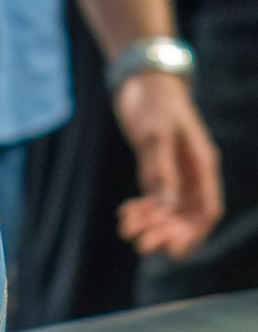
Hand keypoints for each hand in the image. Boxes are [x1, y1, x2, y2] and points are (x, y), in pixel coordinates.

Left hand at [113, 71, 222, 258]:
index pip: (206, 209)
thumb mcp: (155, 137)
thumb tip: (163, 206)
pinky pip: (153, 199)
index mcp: (202, 165)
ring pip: (167, 211)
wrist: (143, 81)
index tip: (172, 250)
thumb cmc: (154, 103)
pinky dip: (141, 210)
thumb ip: (160, 170)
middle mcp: (192, 173)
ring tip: (126, 228)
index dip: (193, 233)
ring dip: (149, 223)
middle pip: (185, 216)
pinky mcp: (157, 169)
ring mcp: (175, 172)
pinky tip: (125, 214)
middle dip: (165, 232)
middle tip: (139, 244)